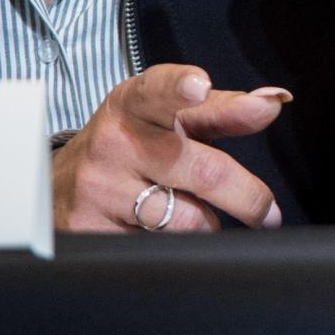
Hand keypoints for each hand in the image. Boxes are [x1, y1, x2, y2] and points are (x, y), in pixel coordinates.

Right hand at [53, 65, 289, 232]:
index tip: (198, 85)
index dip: (179, 87)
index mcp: (135, 104)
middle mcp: (113, 142)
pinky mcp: (89, 231)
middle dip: (247, 197)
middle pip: (202, 171)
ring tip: (196, 216)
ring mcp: (98, 188)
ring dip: (206, 225)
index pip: (158, 91)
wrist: (59, 185)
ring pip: (187, 219)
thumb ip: (223, 110)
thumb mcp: (170, 119)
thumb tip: (274, 101)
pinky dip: (174, 248)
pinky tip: (157, 234)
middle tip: (267, 212)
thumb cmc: (134, 143)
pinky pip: (160, 250)